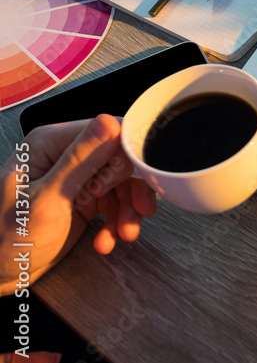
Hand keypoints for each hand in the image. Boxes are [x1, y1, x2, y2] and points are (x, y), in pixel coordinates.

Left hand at [1, 115, 156, 293]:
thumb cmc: (7, 239)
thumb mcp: (48, 200)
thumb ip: (80, 160)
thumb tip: (109, 123)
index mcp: (50, 144)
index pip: (108, 131)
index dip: (128, 156)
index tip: (138, 180)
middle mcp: (65, 155)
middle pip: (120, 159)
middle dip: (131, 189)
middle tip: (138, 212)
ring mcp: (75, 177)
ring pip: (122, 183)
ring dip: (128, 210)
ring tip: (125, 233)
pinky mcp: (84, 198)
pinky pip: (115, 202)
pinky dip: (117, 222)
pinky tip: (108, 240)